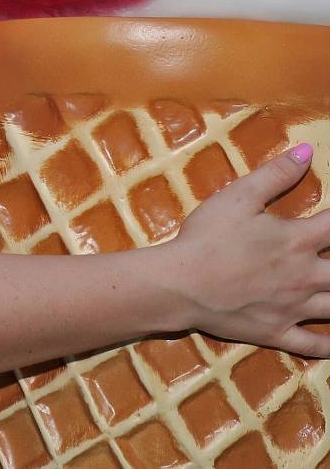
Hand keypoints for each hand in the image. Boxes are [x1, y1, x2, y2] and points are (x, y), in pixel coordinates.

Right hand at [163, 144, 329, 355]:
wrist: (183, 282)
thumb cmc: (208, 236)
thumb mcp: (238, 196)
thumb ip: (275, 174)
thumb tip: (307, 151)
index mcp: (297, 241)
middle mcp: (305, 276)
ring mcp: (294, 309)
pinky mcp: (278, 332)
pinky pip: (313, 345)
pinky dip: (329, 346)